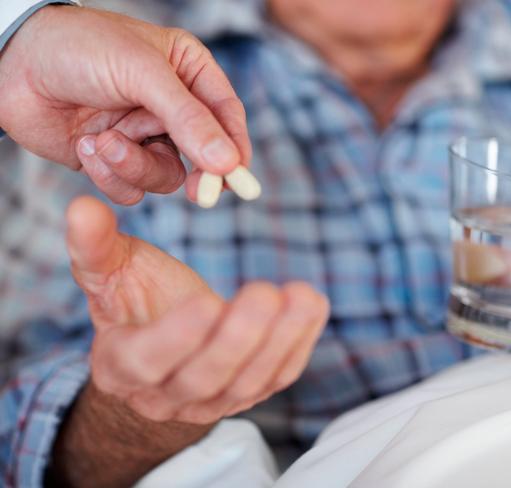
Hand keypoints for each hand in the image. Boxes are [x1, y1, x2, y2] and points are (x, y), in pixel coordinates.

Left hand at [0, 6, 250, 204]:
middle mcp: (171, 107)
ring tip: (104, 142)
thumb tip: (227, 162)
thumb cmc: (80, 49)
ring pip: (167, 175)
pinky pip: (132, 187)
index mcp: (188, 73)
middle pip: (205, 154)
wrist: (12, 65)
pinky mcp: (117, 159)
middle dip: (197, 173)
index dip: (235, 147)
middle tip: (198, 193)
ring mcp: (144, 135)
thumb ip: (188, 119)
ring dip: (135, 165)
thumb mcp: (142, 74)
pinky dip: (110, 174)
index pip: (226, 114)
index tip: (237, 176)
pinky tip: (85, 146)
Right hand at [50, 196, 328, 486]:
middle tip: (264, 294)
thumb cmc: (135, 306)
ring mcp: (213, 399)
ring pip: (248, 382)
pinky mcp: (250, 392)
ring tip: (301, 297)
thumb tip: (82, 207)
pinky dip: (300, 343)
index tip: (205, 301)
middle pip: (205, 377)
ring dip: (279, 341)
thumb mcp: (111, 274)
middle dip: (238, 337)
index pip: (147, 360)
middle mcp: (167, 393)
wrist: (164, 350)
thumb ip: (96, 246)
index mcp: (124, 364)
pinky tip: (312, 305)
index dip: (176, 337)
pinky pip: (279, 376)